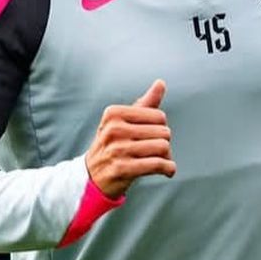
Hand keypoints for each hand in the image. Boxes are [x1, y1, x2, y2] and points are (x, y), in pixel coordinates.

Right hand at [85, 79, 175, 198]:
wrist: (92, 176)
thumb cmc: (113, 145)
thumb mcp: (123, 122)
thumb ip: (144, 104)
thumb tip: (161, 83)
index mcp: (114, 113)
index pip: (159, 116)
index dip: (161, 127)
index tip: (153, 136)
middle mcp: (114, 129)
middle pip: (163, 132)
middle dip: (165, 143)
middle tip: (157, 151)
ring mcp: (117, 149)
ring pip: (162, 147)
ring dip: (167, 157)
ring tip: (161, 161)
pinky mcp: (122, 168)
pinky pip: (157, 164)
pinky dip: (168, 168)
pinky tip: (168, 171)